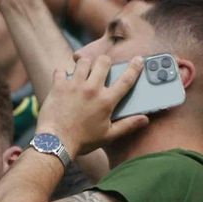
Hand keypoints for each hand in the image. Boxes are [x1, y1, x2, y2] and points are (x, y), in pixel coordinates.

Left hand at [34, 54, 148, 155]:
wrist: (56, 142)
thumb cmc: (83, 140)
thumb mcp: (109, 135)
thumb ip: (128, 125)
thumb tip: (145, 119)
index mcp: (106, 101)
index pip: (126, 80)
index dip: (134, 68)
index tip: (138, 59)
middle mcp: (91, 89)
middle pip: (103, 63)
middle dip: (105, 62)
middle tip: (103, 68)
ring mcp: (74, 86)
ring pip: (83, 62)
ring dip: (85, 65)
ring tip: (84, 73)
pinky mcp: (58, 86)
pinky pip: (61, 70)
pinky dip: (63, 74)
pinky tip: (65, 80)